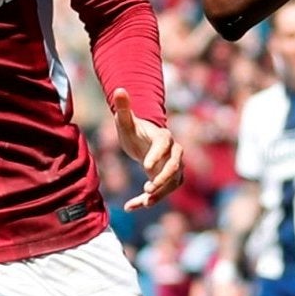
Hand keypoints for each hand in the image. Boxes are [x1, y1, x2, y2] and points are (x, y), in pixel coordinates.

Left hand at [112, 88, 182, 211]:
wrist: (144, 142)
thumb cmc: (135, 130)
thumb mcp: (125, 121)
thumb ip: (123, 108)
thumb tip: (119, 89)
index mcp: (163, 137)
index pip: (165, 145)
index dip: (157, 155)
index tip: (145, 167)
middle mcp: (174, 152)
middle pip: (175, 166)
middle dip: (163, 179)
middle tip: (147, 189)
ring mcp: (174, 167)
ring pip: (173, 182)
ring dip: (160, 194)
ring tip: (143, 202)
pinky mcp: (169, 180)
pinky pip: (164, 192)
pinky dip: (150, 200)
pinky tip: (130, 206)